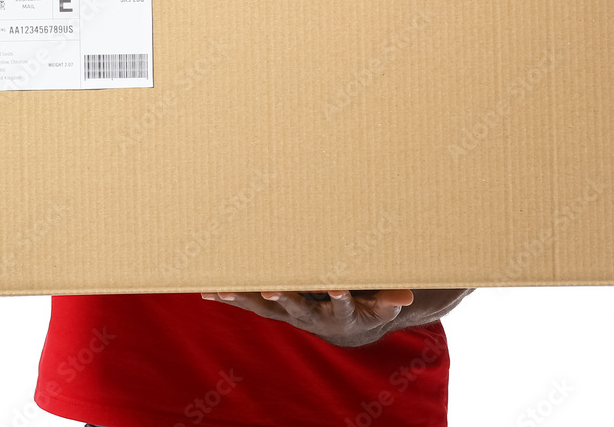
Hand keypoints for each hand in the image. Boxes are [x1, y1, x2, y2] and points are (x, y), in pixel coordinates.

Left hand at [200, 289, 414, 347]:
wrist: (351, 328)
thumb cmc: (368, 304)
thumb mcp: (382, 303)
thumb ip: (390, 298)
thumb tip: (405, 296)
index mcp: (341, 312)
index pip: (342, 305)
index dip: (339, 296)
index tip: (337, 286)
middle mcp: (311, 315)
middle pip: (295, 307)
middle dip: (283, 297)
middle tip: (270, 289)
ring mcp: (290, 312)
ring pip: (265, 305)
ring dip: (244, 297)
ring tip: (221, 289)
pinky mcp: (276, 307)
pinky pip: (250, 302)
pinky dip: (231, 296)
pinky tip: (207, 290)